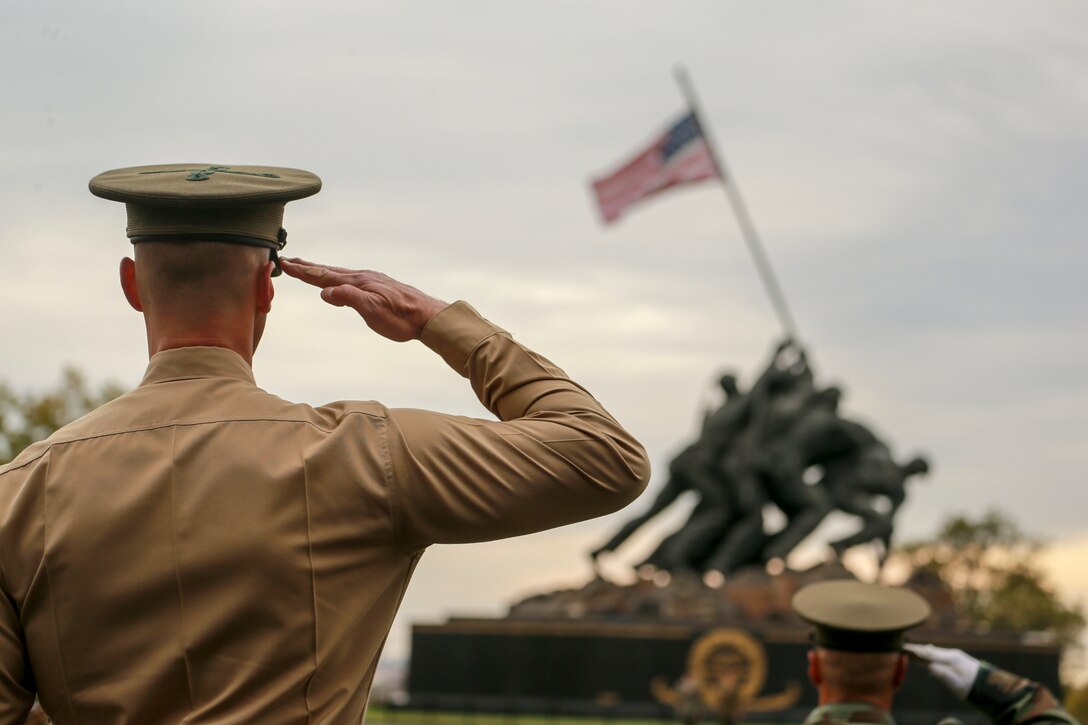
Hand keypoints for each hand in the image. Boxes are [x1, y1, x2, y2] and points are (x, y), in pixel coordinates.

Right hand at [280, 257, 447, 341]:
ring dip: (322, 271)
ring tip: (309, 268)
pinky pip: (351, 279)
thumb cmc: (402, 317)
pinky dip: (337, 278)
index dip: (303, 271)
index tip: (285, 264)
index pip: (324, 276)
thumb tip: (324, 292)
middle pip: (329, 271)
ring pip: (340, 274)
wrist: (428, 316)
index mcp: (357, 283)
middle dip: (308, 266)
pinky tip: (340, 283)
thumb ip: (349, 298)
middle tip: (289, 260)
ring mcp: (371, 281)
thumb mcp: (373, 311)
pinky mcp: (378, 287)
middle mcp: (362, 278)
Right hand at [904, 643, 980, 699]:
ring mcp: (954, 655)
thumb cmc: (972, 688)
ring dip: (922, 650)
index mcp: (951, 659)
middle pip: (930, 651)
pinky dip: (930, 652)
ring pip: (934, 652)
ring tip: (910, 649)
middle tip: (903, 646)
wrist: (990, 686)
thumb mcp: (957, 684)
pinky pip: (939, 654)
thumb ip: (943, 674)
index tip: (904, 648)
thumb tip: (930, 666)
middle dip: (916, 649)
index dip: (915, 651)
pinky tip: (926, 651)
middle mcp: (952, 654)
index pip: (929, 654)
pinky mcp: (957, 659)